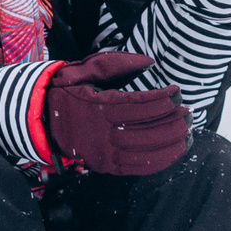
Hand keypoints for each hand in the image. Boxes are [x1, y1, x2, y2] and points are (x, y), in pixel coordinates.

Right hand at [42, 51, 188, 175]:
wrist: (41, 119)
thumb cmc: (67, 90)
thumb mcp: (85, 69)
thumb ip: (117, 64)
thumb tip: (149, 62)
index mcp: (97, 106)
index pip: (137, 105)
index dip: (161, 99)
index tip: (178, 92)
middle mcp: (100, 132)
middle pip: (144, 131)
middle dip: (171, 123)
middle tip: (189, 114)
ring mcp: (102, 152)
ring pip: (143, 152)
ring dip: (169, 145)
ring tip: (188, 134)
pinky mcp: (104, 165)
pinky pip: (135, 168)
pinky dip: (157, 162)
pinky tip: (174, 153)